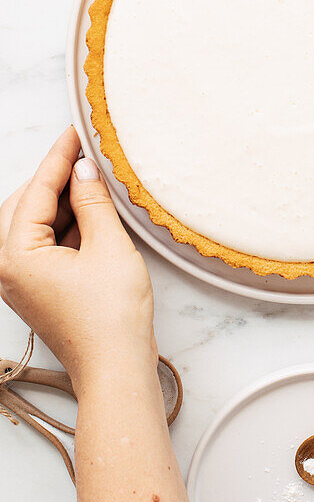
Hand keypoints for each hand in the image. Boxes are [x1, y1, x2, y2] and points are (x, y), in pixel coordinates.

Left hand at [0, 127, 155, 390]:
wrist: (115, 369)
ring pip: (34, 224)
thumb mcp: (108, 246)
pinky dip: (66, 226)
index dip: (59, 158)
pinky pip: (44, 245)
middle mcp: (7, 268)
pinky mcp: (37, 289)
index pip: (36, 192)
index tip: (75, 132)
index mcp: (15, 256)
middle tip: (84, 152)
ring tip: (93, 179)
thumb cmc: (110, 316)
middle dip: (55, 178)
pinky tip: (91, 212)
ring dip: (62, 202)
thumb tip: (84, 170)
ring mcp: (21, 281)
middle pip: (25, 205)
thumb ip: (92, 201)